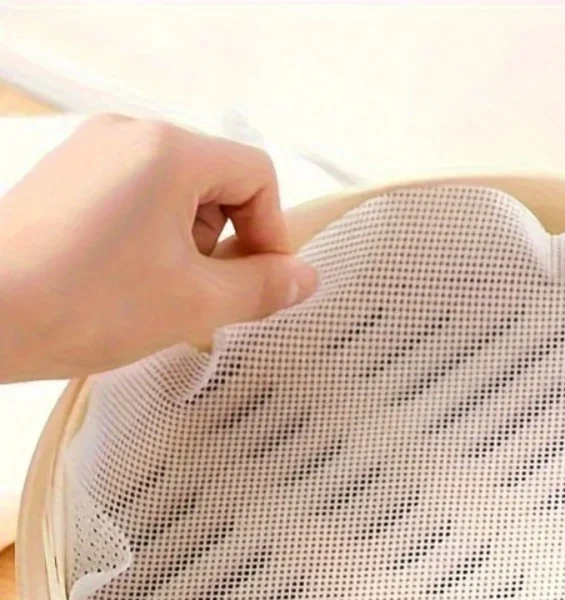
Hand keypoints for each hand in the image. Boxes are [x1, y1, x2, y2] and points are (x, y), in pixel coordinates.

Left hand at [0, 114, 317, 381]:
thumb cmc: (84, 302)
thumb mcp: (196, 304)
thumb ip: (263, 288)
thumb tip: (304, 280)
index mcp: (168, 151)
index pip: (256, 175)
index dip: (272, 233)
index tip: (261, 283)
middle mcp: (128, 136)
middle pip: (216, 182)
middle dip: (226, 243)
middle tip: (210, 297)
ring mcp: (91, 154)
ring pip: (175, 194)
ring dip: (188, 246)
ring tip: (164, 296)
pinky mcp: (66, 181)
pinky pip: (134, 200)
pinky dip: (150, 241)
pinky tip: (130, 287)